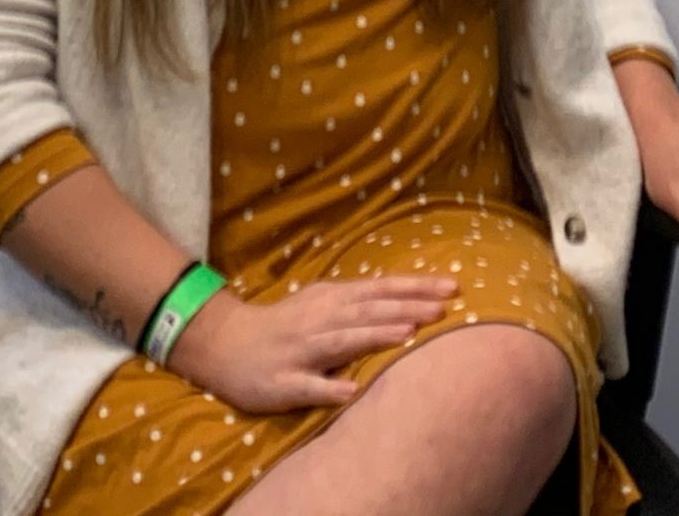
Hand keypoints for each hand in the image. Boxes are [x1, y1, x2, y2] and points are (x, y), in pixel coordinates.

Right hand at [166, 275, 456, 413]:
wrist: (226, 344)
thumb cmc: (286, 326)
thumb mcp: (323, 304)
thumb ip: (361, 304)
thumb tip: (409, 302)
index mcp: (331, 300)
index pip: (380, 289)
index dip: (415, 287)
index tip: (452, 286)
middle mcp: (319, 320)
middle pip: (367, 311)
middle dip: (406, 308)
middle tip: (443, 308)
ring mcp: (300, 350)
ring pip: (341, 341)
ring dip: (374, 336)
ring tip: (407, 333)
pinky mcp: (282, 382)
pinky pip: (308, 386)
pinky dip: (329, 387)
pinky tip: (351, 391)